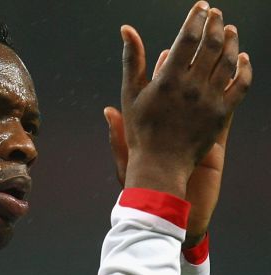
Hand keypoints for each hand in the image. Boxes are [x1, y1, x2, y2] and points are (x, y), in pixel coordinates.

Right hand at [117, 1, 250, 198]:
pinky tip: (243, 59)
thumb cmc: (141, 129)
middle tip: (216, 13)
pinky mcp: (222, 114)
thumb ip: (132, 59)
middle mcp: (192, 86)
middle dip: (215, 24)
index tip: (201, 6)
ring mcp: (210, 100)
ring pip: (228, 62)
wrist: (160, 164)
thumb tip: (126, 29)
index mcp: (168, 79)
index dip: (196, 18)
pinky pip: (239, 86)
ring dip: (232, 42)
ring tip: (230, 30)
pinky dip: (244, 70)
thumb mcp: (130, 93)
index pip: (188, 38)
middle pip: (212, 45)